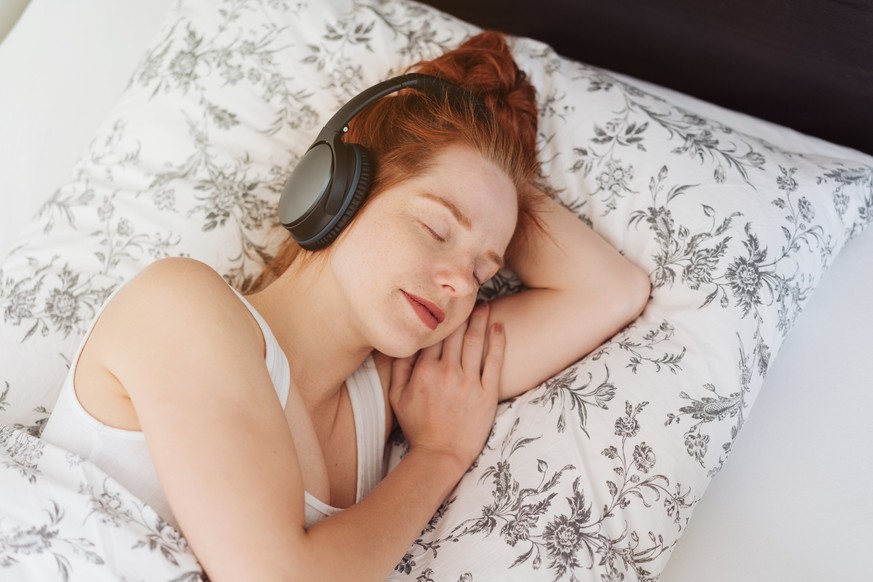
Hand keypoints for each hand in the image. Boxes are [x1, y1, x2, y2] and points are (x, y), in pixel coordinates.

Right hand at [389, 303, 503, 471]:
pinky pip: (495, 362)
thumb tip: (402, 343)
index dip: (441, 316)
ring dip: (481, 320)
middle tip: (470, 294)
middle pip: (457, 334)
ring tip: (486, 305)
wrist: (440, 455)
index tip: (446, 301)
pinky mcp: (487, 393)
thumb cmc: (418, 427)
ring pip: (476, 342)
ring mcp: (470, 382)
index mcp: (425, 371)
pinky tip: (500, 327)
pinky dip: (498, 342)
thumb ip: (398, 369)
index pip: (435, 335)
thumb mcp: (397, 398)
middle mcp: (448, 372)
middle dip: (463, 312)